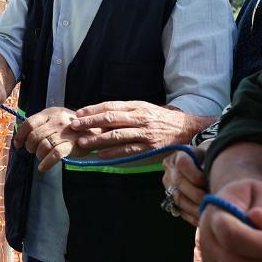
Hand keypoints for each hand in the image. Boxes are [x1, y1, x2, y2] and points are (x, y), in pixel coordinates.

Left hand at [14, 107, 80, 171]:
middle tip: (33, 151)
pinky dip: (46, 163)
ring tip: (40, 157)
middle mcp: (56, 121)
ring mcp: (64, 132)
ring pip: (43, 146)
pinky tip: (42, 168)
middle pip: (34, 136)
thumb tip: (21, 134)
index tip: (17, 144)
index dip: (20, 135)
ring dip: (38, 155)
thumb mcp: (55, 117)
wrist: (95, 129)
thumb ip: (41, 123)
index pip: (29, 123)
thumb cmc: (71, 126)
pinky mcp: (72, 144)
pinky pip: (54, 155)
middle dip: (30, 147)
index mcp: (50, 113)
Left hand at [69, 101, 206, 157]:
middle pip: (111, 119)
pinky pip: (129, 150)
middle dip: (90, 122)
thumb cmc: (161, 119)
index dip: (93, 110)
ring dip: (97, 139)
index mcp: (137, 106)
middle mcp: (140, 118)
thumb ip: (125, 113)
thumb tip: (101, 118)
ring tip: (82, 142)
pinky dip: (113, 153)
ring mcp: (145, 133)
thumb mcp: (144, 109)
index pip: (110, 106)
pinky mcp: (150, 148)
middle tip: (74, 126)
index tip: (78, 114)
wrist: (188, 128)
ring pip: (117, 135)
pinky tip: (101, 155)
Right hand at [161, 148, 206, 225]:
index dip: (195, 174)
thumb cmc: (211, 162)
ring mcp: (168, 186)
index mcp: (179, 156)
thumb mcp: (211, 158)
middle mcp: (170, 170)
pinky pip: (180, 211)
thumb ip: (210, 164)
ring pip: (178, 198)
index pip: (182, 163)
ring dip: (195, 207)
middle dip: (196, 194)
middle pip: (178, 182)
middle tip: (212, 200)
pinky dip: (193, 216)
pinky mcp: (171, 201)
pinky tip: (205, 218)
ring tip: (210, 211)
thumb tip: (212, 176)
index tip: (209, 181)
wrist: (205, 169)